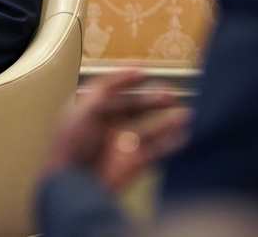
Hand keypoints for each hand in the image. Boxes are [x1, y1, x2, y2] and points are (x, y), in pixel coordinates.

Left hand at [45, 68, 191, 192]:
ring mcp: (121, 145)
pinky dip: (170, 144)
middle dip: (152, 100)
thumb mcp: (85, 108)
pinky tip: (183, 136)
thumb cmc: (72, 147)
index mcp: (92, 111)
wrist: (74, 184)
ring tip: (185, 113)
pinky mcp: (132, 163)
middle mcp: (107, 126)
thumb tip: (128, 72)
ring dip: (166, 121)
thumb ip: (107, 88)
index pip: (112, 90)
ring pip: (149, 129)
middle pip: (135, 108)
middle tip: (170, 94)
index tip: (144, 72)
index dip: (127, 80)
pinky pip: (155, 151)